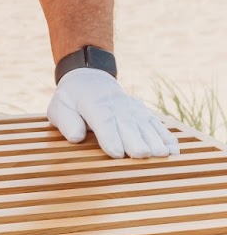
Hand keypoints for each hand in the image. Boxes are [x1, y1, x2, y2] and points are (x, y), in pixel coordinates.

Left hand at [47, 68, 178, 158]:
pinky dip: (167, 138)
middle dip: (134, 141)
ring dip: (154, 141)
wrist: (91, 79)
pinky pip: (158, 126)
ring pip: (146, 126)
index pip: (103, 121)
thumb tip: (75, 137)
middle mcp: (117, 107)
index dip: (110, 137)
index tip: (116, 153)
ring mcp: (134, 110)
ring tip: (162, 156)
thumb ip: (66, 121)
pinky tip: (174, 152)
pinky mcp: (145, 114)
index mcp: (93, 104)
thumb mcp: (59, 107)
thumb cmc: (72, 100)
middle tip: (140, 155)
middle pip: (129, 125)